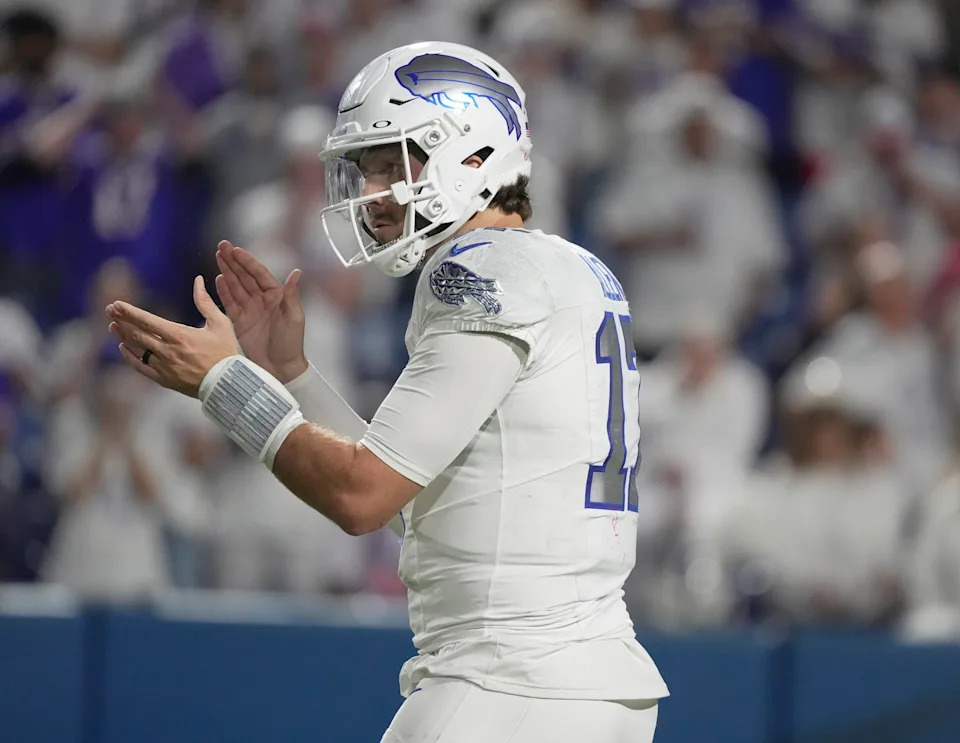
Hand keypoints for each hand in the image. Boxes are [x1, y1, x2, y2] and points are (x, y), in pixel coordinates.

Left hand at [106, 276, 239, 397]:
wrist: (229, 383)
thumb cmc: (227, 352)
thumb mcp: (220, 323)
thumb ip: (205, 301)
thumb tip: (198, 280)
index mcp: (180, 336)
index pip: (147, 321)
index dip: (129, 312)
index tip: (116, 304)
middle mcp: (168, 351)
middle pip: (138, 334)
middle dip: (122, 320)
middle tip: (110, 310)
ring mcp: (164, 367)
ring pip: (137, 349)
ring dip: (123, 336)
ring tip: (114, 326)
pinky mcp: (164, 380)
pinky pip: (141, 367)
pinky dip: (130, 357)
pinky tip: (124, 348)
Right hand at [215, 240, 307, 382]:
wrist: (280, 368)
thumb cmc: (291, 343)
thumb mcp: (294, 318)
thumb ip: (292, 295)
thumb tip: (296, 272)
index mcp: (277, 296)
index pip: (259, 273)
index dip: (247, 261)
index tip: (235, 249)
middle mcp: (262, 299)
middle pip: (245, 275)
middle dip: (233, 260)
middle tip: (221, 245)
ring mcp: (250, 309)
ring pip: (236, 285)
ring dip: (227, 270)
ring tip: (218, 256)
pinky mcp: (239, 321)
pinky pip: (230, 302)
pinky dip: (223, 290)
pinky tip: (218, 277)